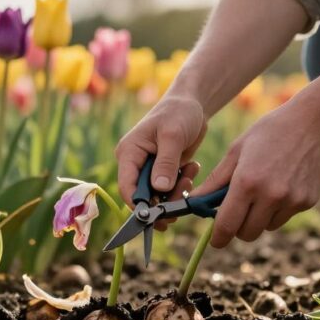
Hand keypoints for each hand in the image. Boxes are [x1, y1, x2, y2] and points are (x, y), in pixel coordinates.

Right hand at [115, 94, 206, 229]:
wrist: (191, 105)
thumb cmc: (178, 113)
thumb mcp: (172, 136)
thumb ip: (166, 163)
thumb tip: (160, 189)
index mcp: (129, 153)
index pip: (127, 186)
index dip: (139, 204)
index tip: (159, 213)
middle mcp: (135, 164)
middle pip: (143, 196)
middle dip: (164, 200)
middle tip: (184, 194)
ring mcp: (149, 170)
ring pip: (158, 197)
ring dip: (177, 193)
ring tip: (190, 173)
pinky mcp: (163, 172)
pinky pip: (170, 191)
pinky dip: (183, 186)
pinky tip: (191, 168)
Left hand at [188, 101, 319, 247]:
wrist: (313, 123)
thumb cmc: (268, 133)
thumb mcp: (236, 151)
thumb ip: (215, 181)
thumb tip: (195, 202)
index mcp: (247, 182)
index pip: (228, 225)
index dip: (218, 237)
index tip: (215, 241)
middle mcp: (270, 196)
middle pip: (247, 233)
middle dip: (237, 228)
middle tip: (234, 212)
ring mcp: (291, 201)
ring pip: (266, 228)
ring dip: (258, 219)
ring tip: (258, 192)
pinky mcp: (307, 202)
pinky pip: (284, 217)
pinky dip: (276, 210)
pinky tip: (279, 186)